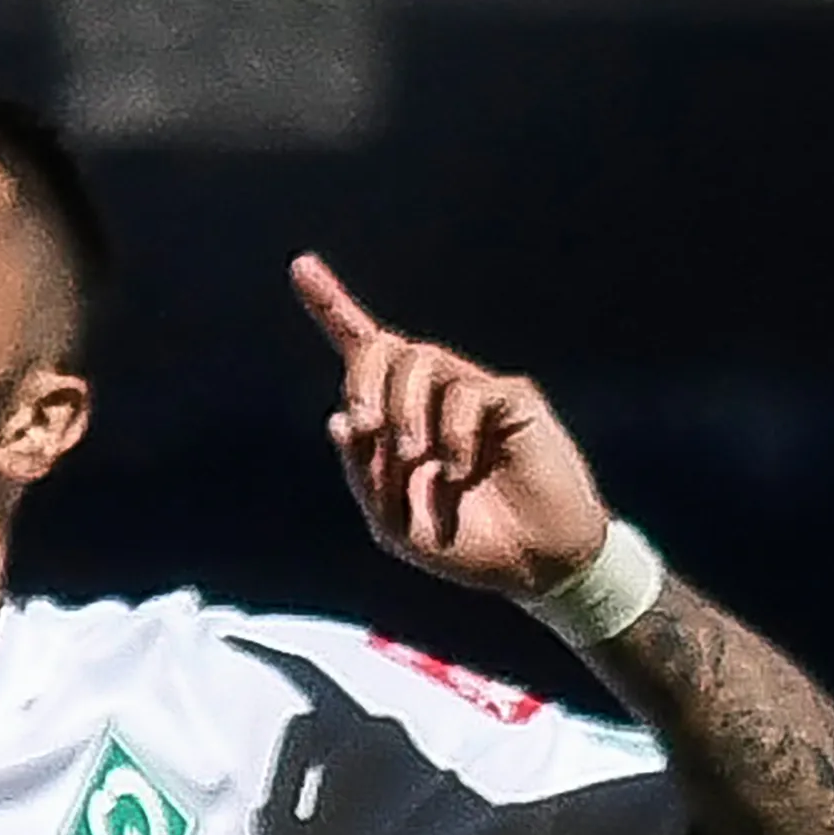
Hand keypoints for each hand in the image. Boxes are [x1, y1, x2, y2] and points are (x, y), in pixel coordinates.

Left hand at [292, 253, 607, 597]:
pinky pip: (467, 392)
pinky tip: (457, 469)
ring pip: (420, 359)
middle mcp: (430, 393)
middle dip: (362, 380)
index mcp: (395, 415)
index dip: (331, 306)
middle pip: (382, 346)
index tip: (301, 266)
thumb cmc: (464, 543)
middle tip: (365, 427)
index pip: (360, 349)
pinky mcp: (512, 399)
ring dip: (403, 410)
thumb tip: (338, 419)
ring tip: (414, 458)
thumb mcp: (393, 521)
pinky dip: (452, 433)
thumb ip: (363, 471)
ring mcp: (472, 391)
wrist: (532, 568)